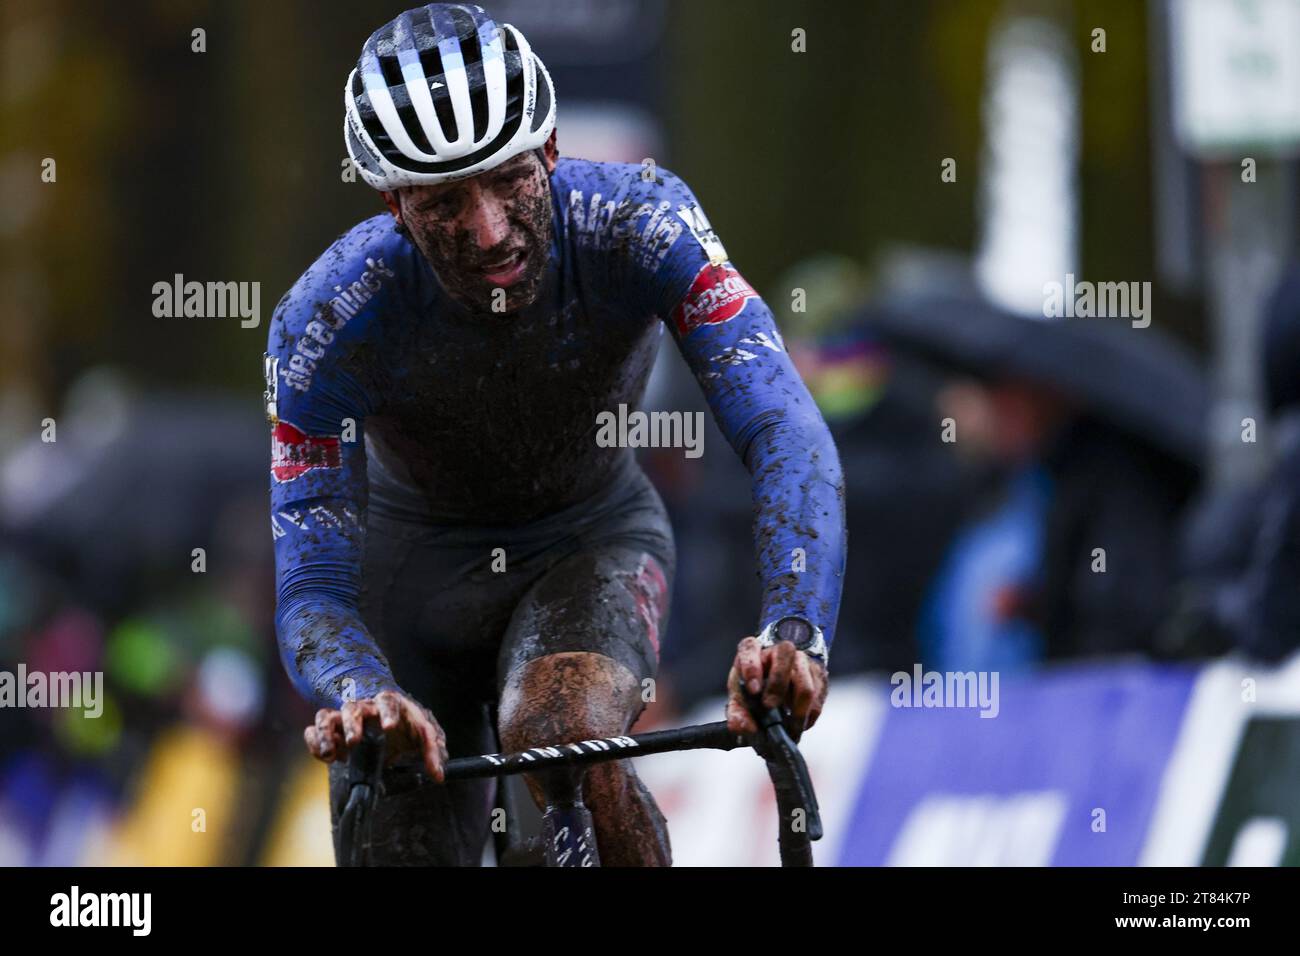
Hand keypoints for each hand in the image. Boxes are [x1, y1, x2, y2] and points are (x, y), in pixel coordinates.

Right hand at [303, 689, 447, 781]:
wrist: (391, 719)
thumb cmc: (408, 725)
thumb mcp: (425, 735)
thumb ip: (433, 752)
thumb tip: (437, 775)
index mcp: (390, 704)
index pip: (388, 702)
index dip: (388, 712)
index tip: (389, 727)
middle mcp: (365, 708)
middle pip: (352, 707)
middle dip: (351, 724)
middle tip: (353, 742)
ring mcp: (346, 718)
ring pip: (327, 716)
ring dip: (325, 734)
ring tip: (330, 754)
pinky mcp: (332, 731)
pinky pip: (315, 730)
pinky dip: (315, 742)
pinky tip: (326, 757)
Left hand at [725, 636, 827, 738]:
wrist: (778, 679)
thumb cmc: (756, 684)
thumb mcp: (741, 696)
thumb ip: (737, 713)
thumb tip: (746, 729)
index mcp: (753, 650)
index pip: (751, 647)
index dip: (751, 667)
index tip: (753, 690)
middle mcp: (779, 650)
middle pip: (785, 654)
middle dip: (778, 684)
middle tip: (769, 706)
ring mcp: (802, 661)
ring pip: (806, 682)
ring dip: (798, 710)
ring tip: (789, 728)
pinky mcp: (818, 676)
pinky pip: (817, 699)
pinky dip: (807, 717)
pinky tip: (797, 725)